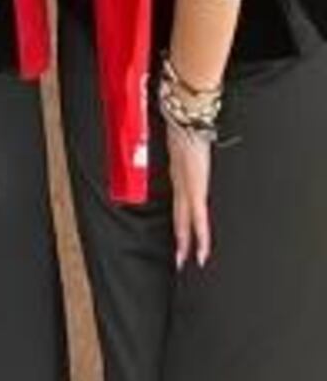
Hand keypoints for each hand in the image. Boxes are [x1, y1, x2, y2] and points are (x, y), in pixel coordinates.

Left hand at [167, 124, 213, 269]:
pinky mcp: (196, 189)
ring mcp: (187, 187)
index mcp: (179, 171)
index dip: (179, 217)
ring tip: (185, 260)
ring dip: (185, 242)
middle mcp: (180, 181)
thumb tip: (193, 144)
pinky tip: (201, 251)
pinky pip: (198, 218)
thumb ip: (188, 146)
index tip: (179, 233)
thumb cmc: (187, 125)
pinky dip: (201, 236)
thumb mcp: (186, 138)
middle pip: (179, 215)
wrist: (187, 120)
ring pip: (185, 220)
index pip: (179, 200)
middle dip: (178, 237)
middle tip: (178, 259)